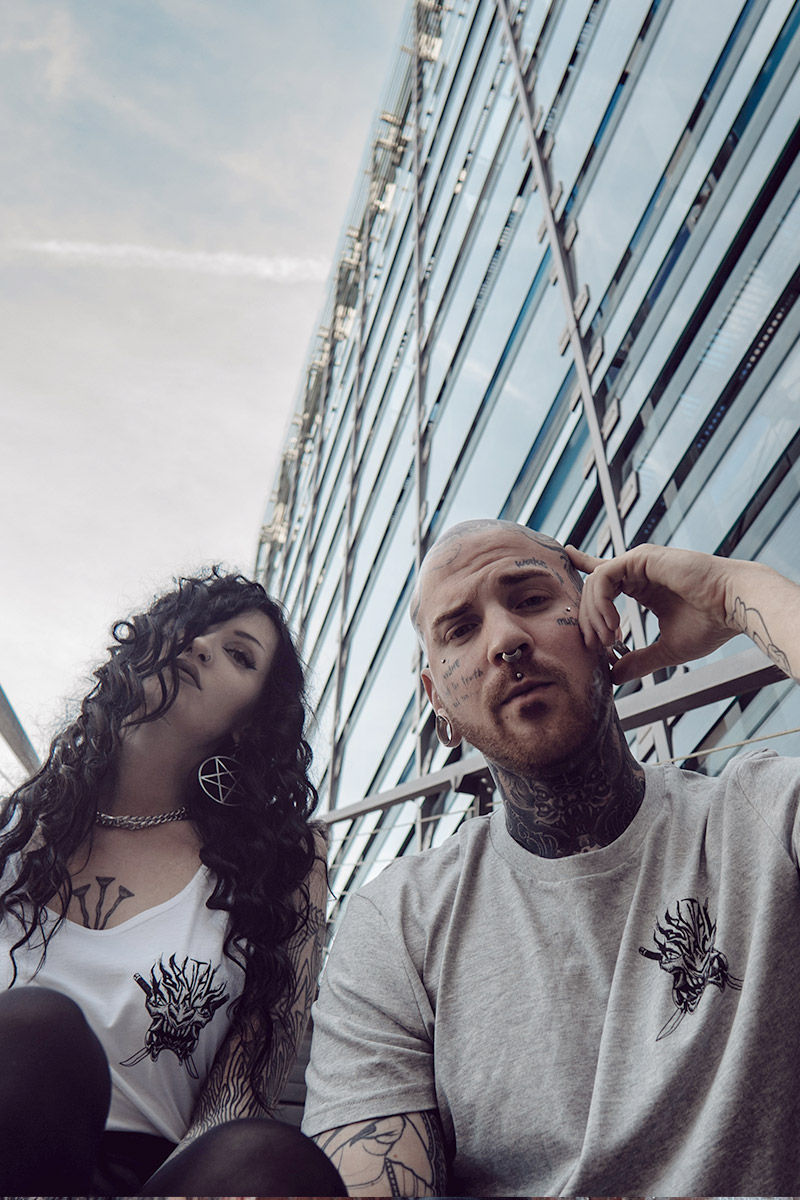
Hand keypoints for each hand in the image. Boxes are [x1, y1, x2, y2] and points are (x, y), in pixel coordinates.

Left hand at [565, 543, 738, 683]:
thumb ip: (639, 661)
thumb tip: (614, 676)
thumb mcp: (667, 649)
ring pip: (595, 582)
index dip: (582, 573)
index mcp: (642, 585)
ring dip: (594, 615)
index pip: (604, 580)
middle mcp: (637, 570)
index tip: (564, 572)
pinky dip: (602, 602)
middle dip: (588, 620)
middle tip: (597, 647)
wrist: (733, 608)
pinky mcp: (641, 557)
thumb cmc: (710, 625)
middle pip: (593, 589)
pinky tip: (613, 624)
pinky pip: (604, 576)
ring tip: (609, 639)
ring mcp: (638, 561)